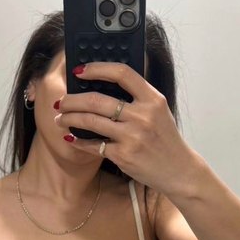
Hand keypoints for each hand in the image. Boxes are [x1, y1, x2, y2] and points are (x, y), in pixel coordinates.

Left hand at [54, 61, 194, 194]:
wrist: (178, 170)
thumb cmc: (164, 138)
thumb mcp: (158, 111)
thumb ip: (138, 97)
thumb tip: (103, 83)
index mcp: (153, 99)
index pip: (122, 73)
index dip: (97, 68)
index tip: (80, 71)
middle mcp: (143, 115)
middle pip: (97, 100)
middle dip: (72, 100)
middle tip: (61, 101)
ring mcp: (133, 136)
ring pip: (90, 121)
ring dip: (69, 118)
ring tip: (60, 118)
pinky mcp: (124, 155)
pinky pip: (93, 145)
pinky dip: (78, 141)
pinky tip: (71, 137)